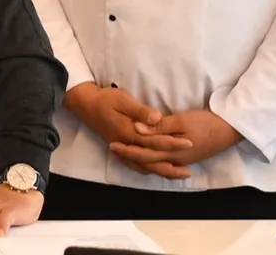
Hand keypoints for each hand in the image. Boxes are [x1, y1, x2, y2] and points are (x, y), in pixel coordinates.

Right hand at [65, 84, 193, 178]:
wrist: (86, 105)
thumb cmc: (105, 99)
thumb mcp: (123, 100)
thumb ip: (140, 111)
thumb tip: (157, 119)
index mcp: (128, 132)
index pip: (154, 141)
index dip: (172, 143)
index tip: (189, 143)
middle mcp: (126, 144)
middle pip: (150, 159)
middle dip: (171, 165)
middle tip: (190, 171)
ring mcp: (122, 149)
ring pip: (143, 165)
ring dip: (161, 171)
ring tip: (179, 175)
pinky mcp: (121, 149)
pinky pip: (135, 164)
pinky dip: (148, 169)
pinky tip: (158, 170)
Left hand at [110, 109, 242, 172]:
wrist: (231, 130)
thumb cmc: (206, 123)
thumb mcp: (181, 121)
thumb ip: (159, 126)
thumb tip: (137, 129)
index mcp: (171, 152)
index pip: (144, 153)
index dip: (127, 149)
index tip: (112, 143)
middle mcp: (175, 160)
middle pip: (147, 161)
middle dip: (129, 156)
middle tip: (113, 149)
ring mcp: (182, 161)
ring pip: (156, 165)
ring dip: (140, 160)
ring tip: (126, 154)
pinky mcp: (187, 158)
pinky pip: (165, 164)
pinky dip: (153, 162)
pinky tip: (149, 159)